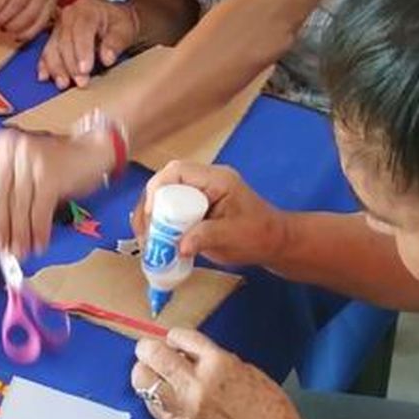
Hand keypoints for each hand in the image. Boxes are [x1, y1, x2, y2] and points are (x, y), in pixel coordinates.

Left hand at [0, 127, 114, 258]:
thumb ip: (6, 191)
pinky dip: (39, 231)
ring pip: (19, 205)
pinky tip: (39, 244)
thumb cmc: (56, 164)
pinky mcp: (50, 173)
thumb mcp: (23, 170)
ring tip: (20, 253)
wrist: (93, 150)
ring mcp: (30, 159)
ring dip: (19, 234)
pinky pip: (39, 210)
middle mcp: (11, 148)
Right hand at [38, 0, 139, 88]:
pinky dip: (44, 65)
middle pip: (65, 41)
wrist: (112, 19)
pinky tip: (44, 77)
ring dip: (57, 68)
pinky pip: (45, 51)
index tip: (86, 70)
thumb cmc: (119, 25)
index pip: (82, 30)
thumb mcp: (125, 31)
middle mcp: (69, 14)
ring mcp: (58, 26)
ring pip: (52, 48)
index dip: (82, 51)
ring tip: (63, 84)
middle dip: (71, 64)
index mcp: (87, 9)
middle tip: (81, 82)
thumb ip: (116, 43)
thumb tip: (107, 58)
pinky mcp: (53, 37)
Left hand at [131, 328, 315, 418]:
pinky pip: (149, 402)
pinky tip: (164, 394)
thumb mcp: (247, 372)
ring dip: (145, 370)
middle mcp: (195, 384)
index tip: (175, 341)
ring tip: (156, 372)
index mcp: (219, 365)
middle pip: (153, 353)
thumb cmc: (269, 414)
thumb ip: (216, 358)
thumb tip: (192, 353)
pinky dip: (152, 393)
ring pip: (142, 378)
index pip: (180, 336)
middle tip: (153, 351)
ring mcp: (181, 407)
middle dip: (150, 348)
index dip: (175, 337)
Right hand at [132, 163, 287, 266]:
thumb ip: (207, 237)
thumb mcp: (233, 237)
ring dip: (151, 218)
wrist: (274, 242)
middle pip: (165, 184)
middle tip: (143, 233)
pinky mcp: (195, 206)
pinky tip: (154, 240)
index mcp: (216, 179)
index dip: (158, 189)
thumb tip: (179, 247)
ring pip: (163, 197)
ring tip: (145, 240)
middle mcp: (204, 180)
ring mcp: (198, 192)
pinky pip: (169, 209)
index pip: (177, 172)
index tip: (151, 215)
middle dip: (149, 207)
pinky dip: (159, 224)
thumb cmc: (259, 236)